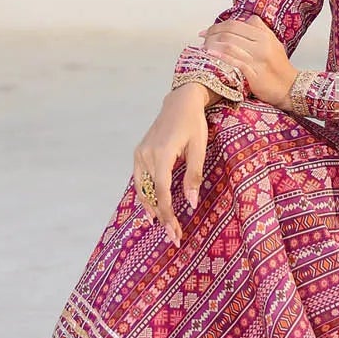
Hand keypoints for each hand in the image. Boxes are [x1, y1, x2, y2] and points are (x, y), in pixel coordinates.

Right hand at [133, 84, 209, 245]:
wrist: (180, 101)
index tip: (175, 232)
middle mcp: (146, 155)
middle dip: (161, 217)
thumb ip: (193, 176)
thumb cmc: (194, 123)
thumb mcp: (199, 148)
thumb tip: (190, 203)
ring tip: (163, 225)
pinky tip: (152, 208)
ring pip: (142, 189)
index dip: (168, 215)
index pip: (162, 192)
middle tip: (173, 236)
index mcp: (162, 154)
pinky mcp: (139, 152)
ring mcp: (140, 153)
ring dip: (151, 209)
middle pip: (151, 194)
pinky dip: (145, 195)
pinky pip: (139, 180)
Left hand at [201, 14, 298, 108]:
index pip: (235, 24)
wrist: (290, 87)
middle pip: (230, 33)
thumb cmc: (280, 66)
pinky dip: (220, 58)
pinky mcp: (254, 74)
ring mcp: (257, 59)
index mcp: (264, 35)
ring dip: (213, 45)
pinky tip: (211, 56)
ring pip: (230, 46)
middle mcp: (261, 45)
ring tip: (204, 48)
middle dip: (212, 34)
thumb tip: (245, 19)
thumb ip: (260, 29)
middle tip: (202, 39)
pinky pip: (234, 63)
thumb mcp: (273, 42)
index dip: (218, 25)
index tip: (207, 30)